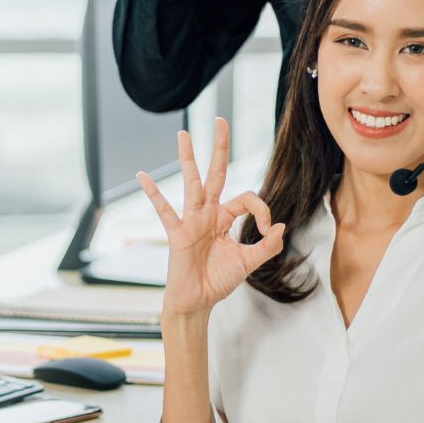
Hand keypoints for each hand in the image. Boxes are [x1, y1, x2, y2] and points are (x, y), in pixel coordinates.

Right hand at [138, 118, 285, 318]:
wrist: (198, 302)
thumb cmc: (219, 281)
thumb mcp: (249, 262)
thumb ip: (267, 246)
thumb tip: (282, 226)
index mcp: (225, 217)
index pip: (247, 198)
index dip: (263, 211)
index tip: (269, 230)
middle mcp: (208, 212)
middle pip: (216, 173)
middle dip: (219, 147)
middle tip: (220, 120)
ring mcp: (191, 220)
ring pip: (191, 183)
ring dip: (188, 158)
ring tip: (184, 134)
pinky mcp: (178, 233)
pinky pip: (165, 210)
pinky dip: (153, 194)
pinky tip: (142, 176)